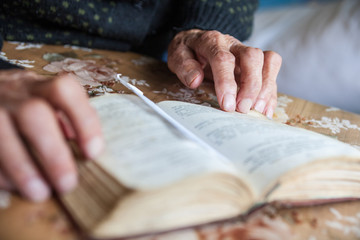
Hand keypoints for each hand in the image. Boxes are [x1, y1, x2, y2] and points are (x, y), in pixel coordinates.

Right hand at [0, 70, 103, 201]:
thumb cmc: (22, 103)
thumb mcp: (44, 101)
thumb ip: (65, 121)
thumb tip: (87, 151)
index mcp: (39, 86)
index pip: (65, 90)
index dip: (83, 121)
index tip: (93, 153)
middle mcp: (14, 93)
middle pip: (34, 115)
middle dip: (54, 153)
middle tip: (67, 183)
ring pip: (2, 134)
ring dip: (24, 169)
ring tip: (41, 193)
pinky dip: (2, 173)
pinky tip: (16, 186)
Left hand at [167, 29, 281, 117]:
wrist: (196, 42)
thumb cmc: (188, 52)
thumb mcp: (177, 56)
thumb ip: (184, 66)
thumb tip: (195, 80)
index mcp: (212, 41)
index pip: (223, 59)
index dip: (226, 82)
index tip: (227, 105)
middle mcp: (233, 44)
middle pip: (252, 57)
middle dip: (251, 86)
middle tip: (243, 109)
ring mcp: (247, 52)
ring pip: (268, 61)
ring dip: (265, 88)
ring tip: (256, 110)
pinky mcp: (256, 62)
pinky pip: (271, 70)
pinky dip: (271, 91)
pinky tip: (264, 109)